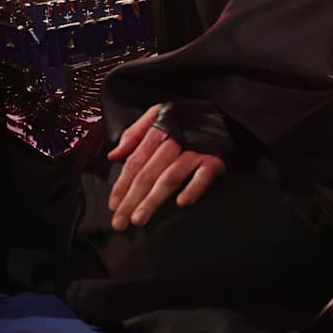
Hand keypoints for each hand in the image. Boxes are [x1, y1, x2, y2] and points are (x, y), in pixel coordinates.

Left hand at [105, 103, 225, 230]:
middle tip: (121, 222)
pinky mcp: (214, 159)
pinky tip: (182, 202)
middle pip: (148, 173)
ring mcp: (194, 151)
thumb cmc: (184, 118)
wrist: (220, 110)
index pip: (135, 161)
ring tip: (140, 218)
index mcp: (157, 131)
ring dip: (153, 198)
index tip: (113, 205)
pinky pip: (203, 175)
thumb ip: (133, 135)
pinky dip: (193, 187)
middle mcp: (174, 142)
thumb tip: (113, 155)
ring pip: (170, 177)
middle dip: (132, 199)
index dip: (122, 184)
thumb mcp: (155, 115)